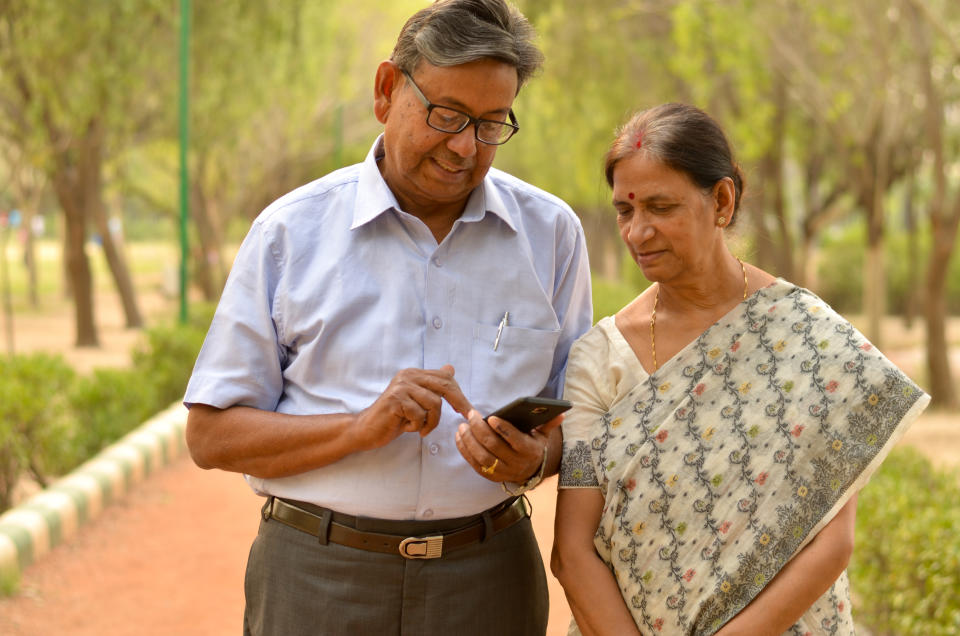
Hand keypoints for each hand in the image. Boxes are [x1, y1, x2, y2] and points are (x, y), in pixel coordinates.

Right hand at [354, 365, 471, 450]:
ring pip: (434, 403)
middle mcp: (407, 376)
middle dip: (458, 403)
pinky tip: (406, 428)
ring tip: (419, 428)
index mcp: (413, 374)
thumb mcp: (416, 400)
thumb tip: (450, 368)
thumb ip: (432, 386)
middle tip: (465, 416)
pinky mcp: (395, 400)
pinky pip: (419, 414)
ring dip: (430, 421)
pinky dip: (416, 426)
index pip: (444, 378)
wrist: (367, 429)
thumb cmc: (393, 417)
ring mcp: (401, 387)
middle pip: (444, 386)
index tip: (466, 409)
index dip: (459, 393)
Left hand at [455, 408, 562, 482]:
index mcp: (530, 451)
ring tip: (462, 426)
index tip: (491, 417)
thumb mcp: (543, 435)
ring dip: (469, 441)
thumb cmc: (534, 446)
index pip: (516, 441)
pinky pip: (475, 465)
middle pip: (494, 448)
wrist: (530, 472)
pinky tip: (460, 437)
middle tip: (471, 416)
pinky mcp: (491, 476)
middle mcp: (516, 464)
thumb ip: (548, 423)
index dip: (503, 429)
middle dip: (480, 430)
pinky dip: (465, 451)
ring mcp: (503, 472)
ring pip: (482, 458)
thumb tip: (561, 413)